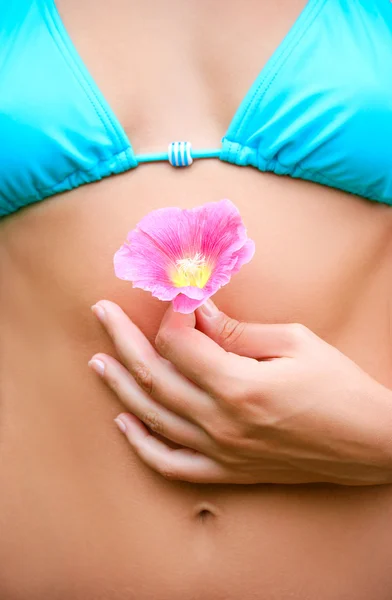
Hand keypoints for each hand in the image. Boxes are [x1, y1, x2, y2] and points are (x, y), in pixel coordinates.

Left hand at [89, 299, 391, 484]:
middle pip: (154, 375)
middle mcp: (222, 422)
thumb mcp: (295, 344)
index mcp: (240, 386)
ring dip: (120, 385)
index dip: (172, 312)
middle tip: (102, 313)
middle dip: (124, 339)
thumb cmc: (340, 387)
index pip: (180, 342)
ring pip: (153, 416)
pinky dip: (143, 444)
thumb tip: (200, 311)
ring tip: (97, 361)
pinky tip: (124, 423)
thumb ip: (239, 331)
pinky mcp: (228, 471)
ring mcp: (221, 451)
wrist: (371, 443)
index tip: (178, 295)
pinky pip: (172, 464)